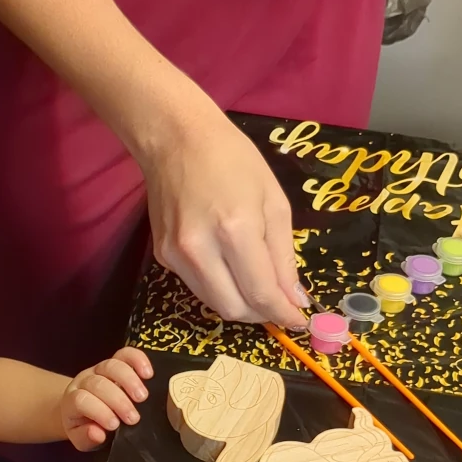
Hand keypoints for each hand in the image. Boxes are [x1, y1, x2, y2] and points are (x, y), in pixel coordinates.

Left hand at [62, 348, 153, 449]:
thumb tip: (98, 434)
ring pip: (111, 366)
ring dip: (129, 381)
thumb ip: (85, 437)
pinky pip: (125, 354)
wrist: (79, 407)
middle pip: (98, 383)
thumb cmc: (84, 425)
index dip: (99, 411)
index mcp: (72, 401)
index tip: (115, 425)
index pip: (81, 400)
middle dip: (117, 400)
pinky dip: (137, 360)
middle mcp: (83, 381)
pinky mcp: (114, 362)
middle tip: (134, 418)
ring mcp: (98, 369)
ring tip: (143, 397)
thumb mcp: (80, 438)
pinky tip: (148, 373)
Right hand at [141, 100, 308, 328]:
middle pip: (234, 309)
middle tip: (280, 305)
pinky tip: (229, 268)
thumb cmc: (233, 160)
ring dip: (241, 305)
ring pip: (214, 304)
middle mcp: (200, 250)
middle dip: (262, 314)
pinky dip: (220, 287)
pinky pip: (198, 286)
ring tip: (257, 288)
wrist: (175, 139)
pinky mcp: (163, 257)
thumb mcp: (273, 202)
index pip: (261, 293)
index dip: (283, 314)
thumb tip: (294, 299)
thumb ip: (283, 256)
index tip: (299, 321)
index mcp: (235, 230)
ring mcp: (175, 256)